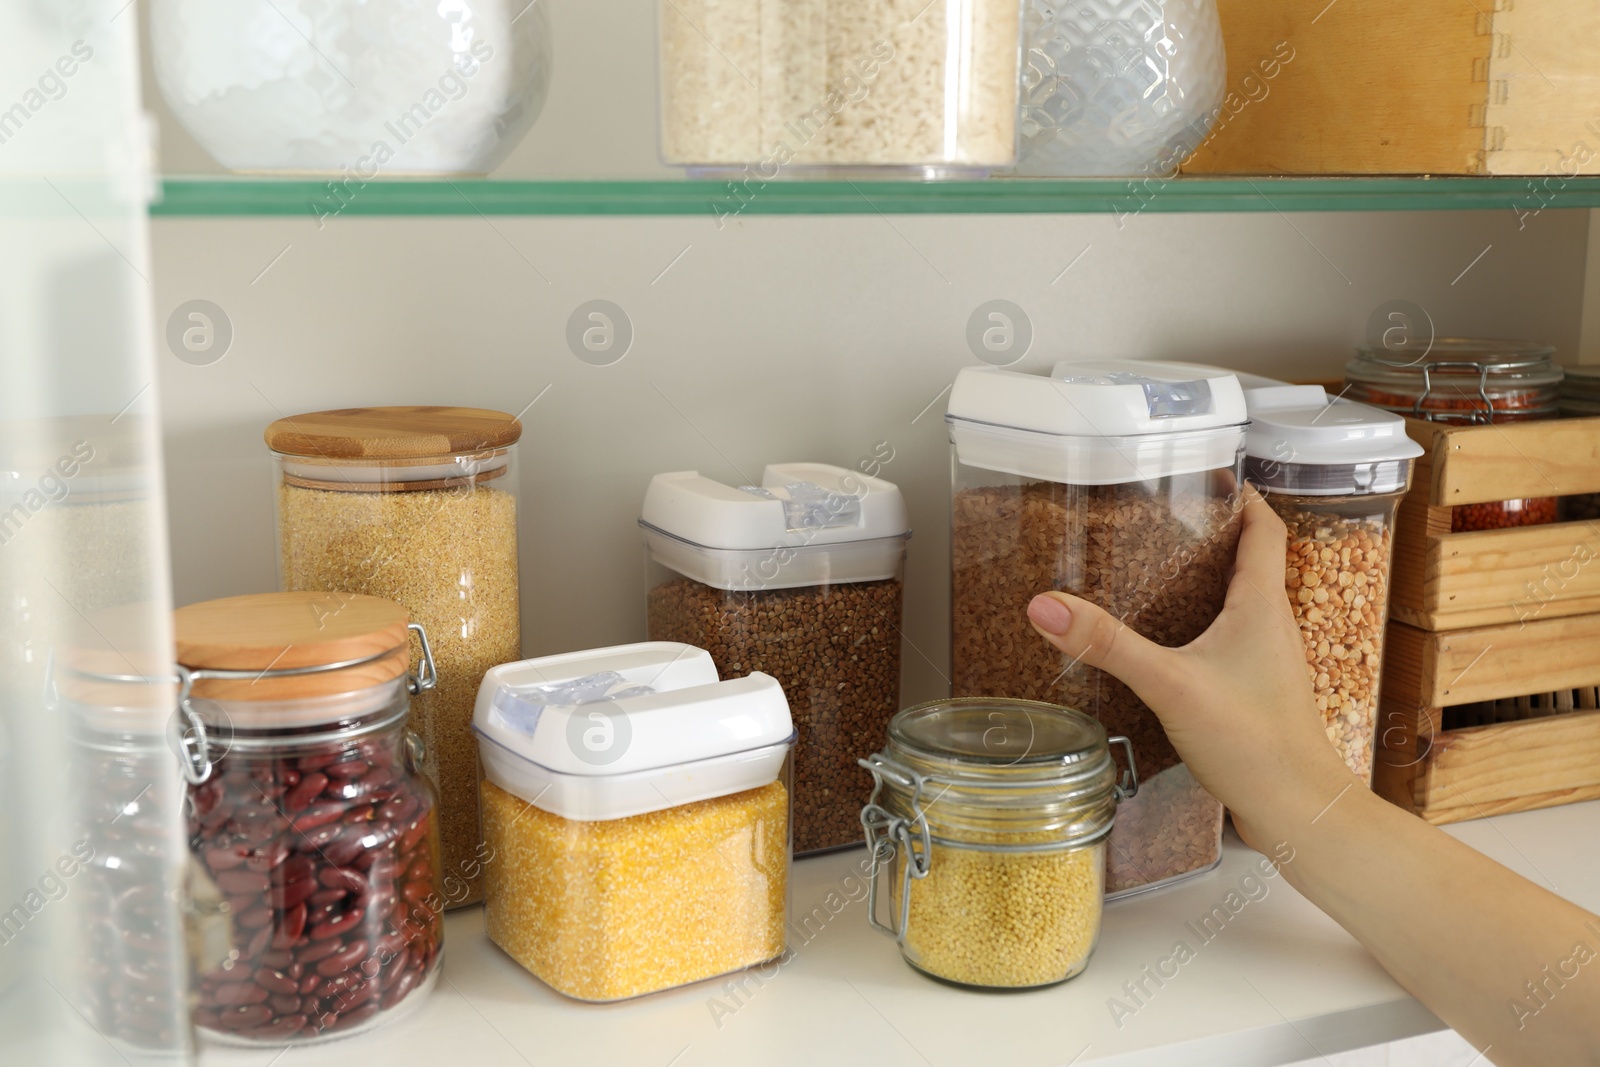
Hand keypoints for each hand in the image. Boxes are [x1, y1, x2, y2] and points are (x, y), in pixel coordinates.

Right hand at [1025, 485, 1357, 850]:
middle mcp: (1272, 627)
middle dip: (1210, 536)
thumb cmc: (1254, 744)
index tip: (1210, 475)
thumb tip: (1048, 606)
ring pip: (1240, 605)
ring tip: (1154, 574)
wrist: (1298, 810)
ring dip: (1206, 584)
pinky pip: (1231, 644)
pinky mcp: (1256, 695)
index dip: (1242, 496)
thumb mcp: (1170, 684)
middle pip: (1250, 562)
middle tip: (1162, 520)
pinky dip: (1202, 629)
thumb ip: (1108, 644)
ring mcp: (1267, 663)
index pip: (1264, 528)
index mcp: (1262, 606)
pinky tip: (1167, 647)